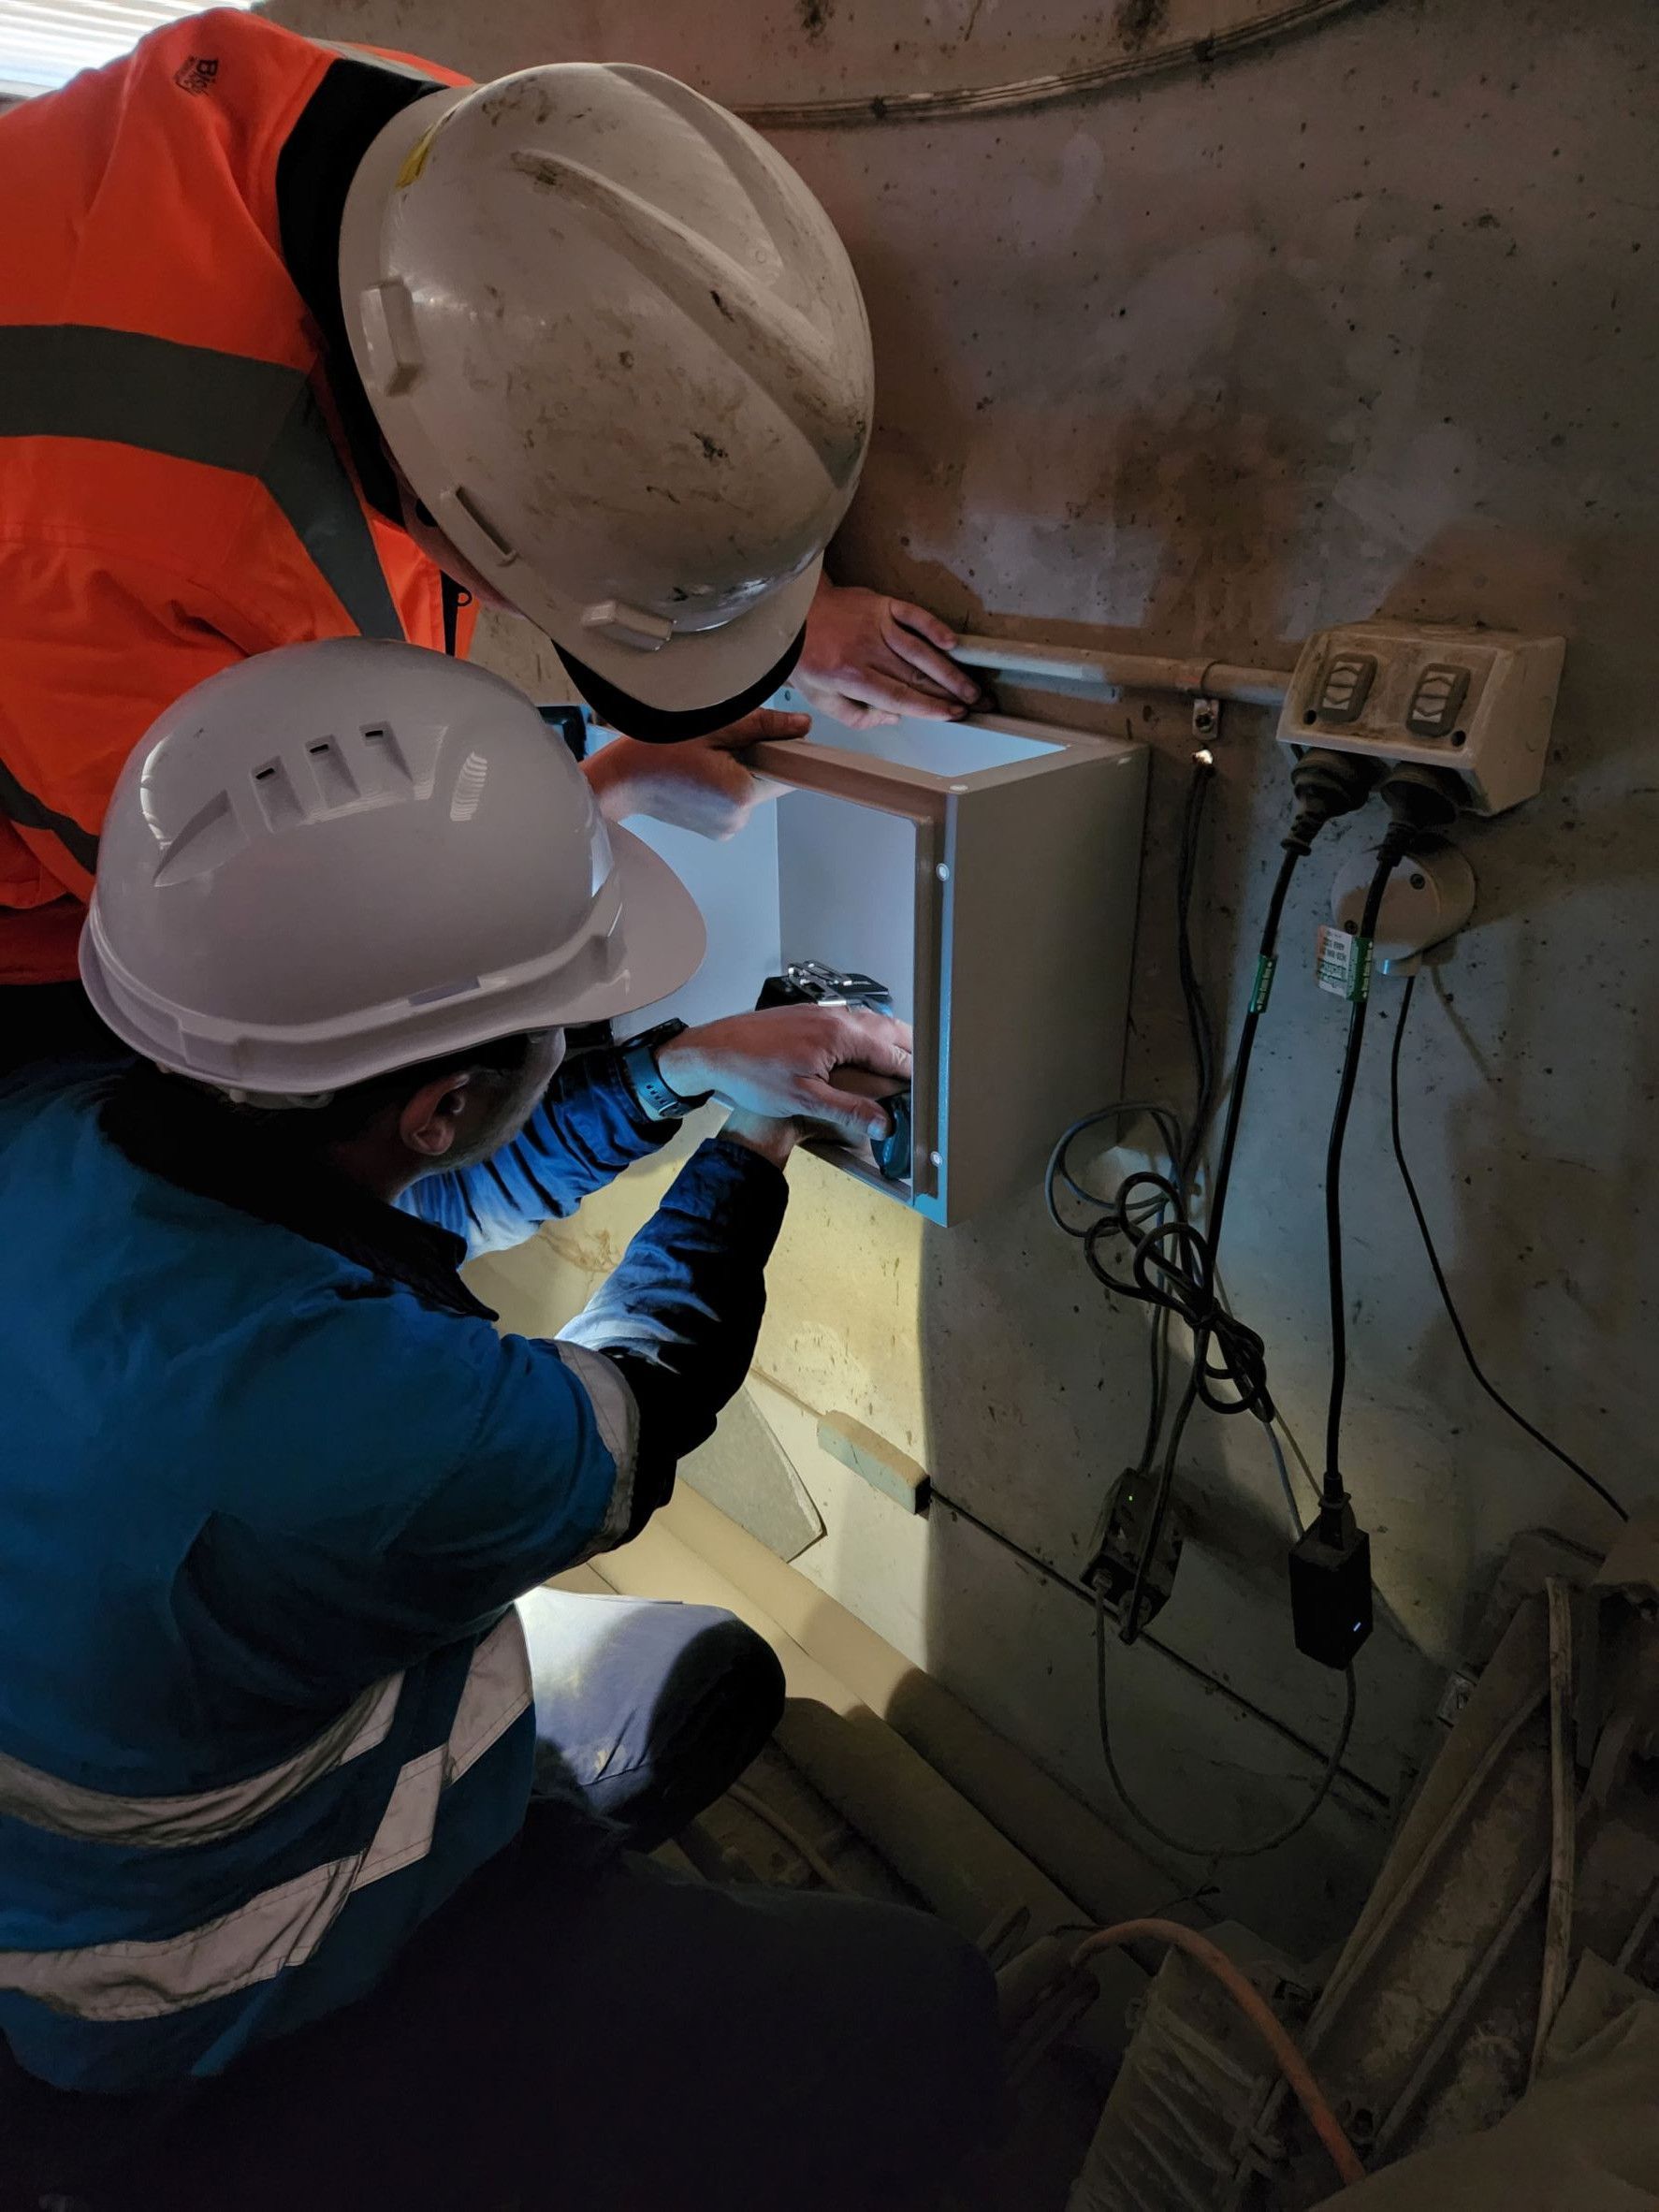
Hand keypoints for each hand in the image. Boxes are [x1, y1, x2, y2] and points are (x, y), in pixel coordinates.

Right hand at [583, 708, 808, 839]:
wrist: (619, 780)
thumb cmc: (657, 750)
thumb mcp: (714, 726)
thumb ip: (763, 726)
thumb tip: (802, 726)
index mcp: (742, 794)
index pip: (788, 772)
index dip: (780, 750)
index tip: (759, 737)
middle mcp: (739, 818)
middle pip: (769, 781)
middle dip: (755, 759)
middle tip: (720, 743)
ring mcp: (728, 828)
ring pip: (751, 790)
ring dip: (739, 771)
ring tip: (704, 758)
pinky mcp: (717, 830)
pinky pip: (735, 801)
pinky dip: (725, 785)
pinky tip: (699, 774)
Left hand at [660, 1005, 912, 1158]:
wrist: (713, 1050)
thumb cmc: (751, 1073)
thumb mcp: (802, 1099)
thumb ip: (848, 1110)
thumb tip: (884, 1123)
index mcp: (840, 1036)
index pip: (892, 1056)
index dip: (915, 1074)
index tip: (933, 1091)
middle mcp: (835, 1017)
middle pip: (889, 1031)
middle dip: (913, 1050)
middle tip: (933, 1070)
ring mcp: (822, 1012)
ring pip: (871, 1021)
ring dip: (893, 1038)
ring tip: (909, 1056)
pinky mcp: (809, 1014)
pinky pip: (852, 1018)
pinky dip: (871, 1031)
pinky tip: (868, 1042)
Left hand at [795, 579, 981, 730]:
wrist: (790, 612)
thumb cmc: (806, 659)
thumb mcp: (821, 698)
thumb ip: (857, 715)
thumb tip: (895, 718)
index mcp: (851, 676)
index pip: (899, 696)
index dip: (929, 707)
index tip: (953, 715)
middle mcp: (867, 650)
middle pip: (916, 676)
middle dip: (949, 693)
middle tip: (976, 706)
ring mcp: (876, 624)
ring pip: (920, 650)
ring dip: (949, 670)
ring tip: (972, 686)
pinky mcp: (880, 604)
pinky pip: (912, 614)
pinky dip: (933, 627)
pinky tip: (952, 643)